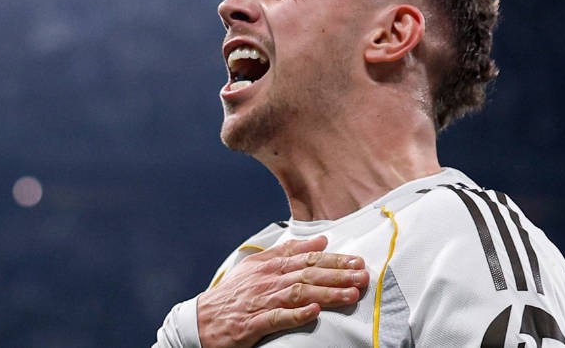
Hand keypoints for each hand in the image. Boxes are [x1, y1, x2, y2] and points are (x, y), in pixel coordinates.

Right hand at [197, 236, 368, 347]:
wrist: (202, 320)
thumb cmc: (234, 292)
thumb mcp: (259, 265)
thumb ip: (290, 251)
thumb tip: (321, 240)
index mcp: (271, 265)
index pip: (308, 258)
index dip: (334, 259)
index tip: (356, 261)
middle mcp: (268, 280)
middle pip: (308, 273)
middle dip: (338, 274)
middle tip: (362, 275)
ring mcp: (261, 301)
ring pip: (298, 293)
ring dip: (327, 293)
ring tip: (350, 294)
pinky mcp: (253, 324)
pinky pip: (277, 318)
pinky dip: (296, 314)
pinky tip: (314, 311)